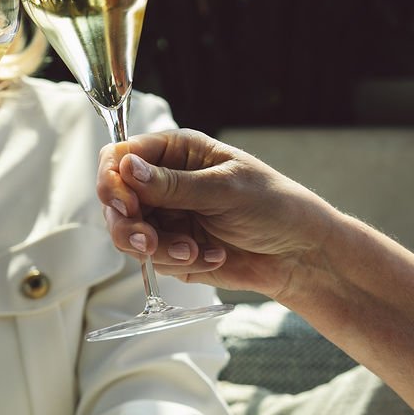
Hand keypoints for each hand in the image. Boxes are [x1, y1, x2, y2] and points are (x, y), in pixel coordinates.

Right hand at [95, 129, 339, 300]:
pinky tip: (212, 256)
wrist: (300, 254)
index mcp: (175, 152)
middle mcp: (163, 181)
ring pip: (129, 233)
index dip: (112, 180)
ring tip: (193, 252)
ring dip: (157, 248)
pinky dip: (178, 262)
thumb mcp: (224, 189)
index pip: (120, 156)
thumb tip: (126, 168)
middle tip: (148, 242)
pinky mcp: (172, 247)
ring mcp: (166, 216)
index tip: (124, 206)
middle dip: (128, 224)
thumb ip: (173, 184)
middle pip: (115, 199)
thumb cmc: (273, 205)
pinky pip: (154, 259)